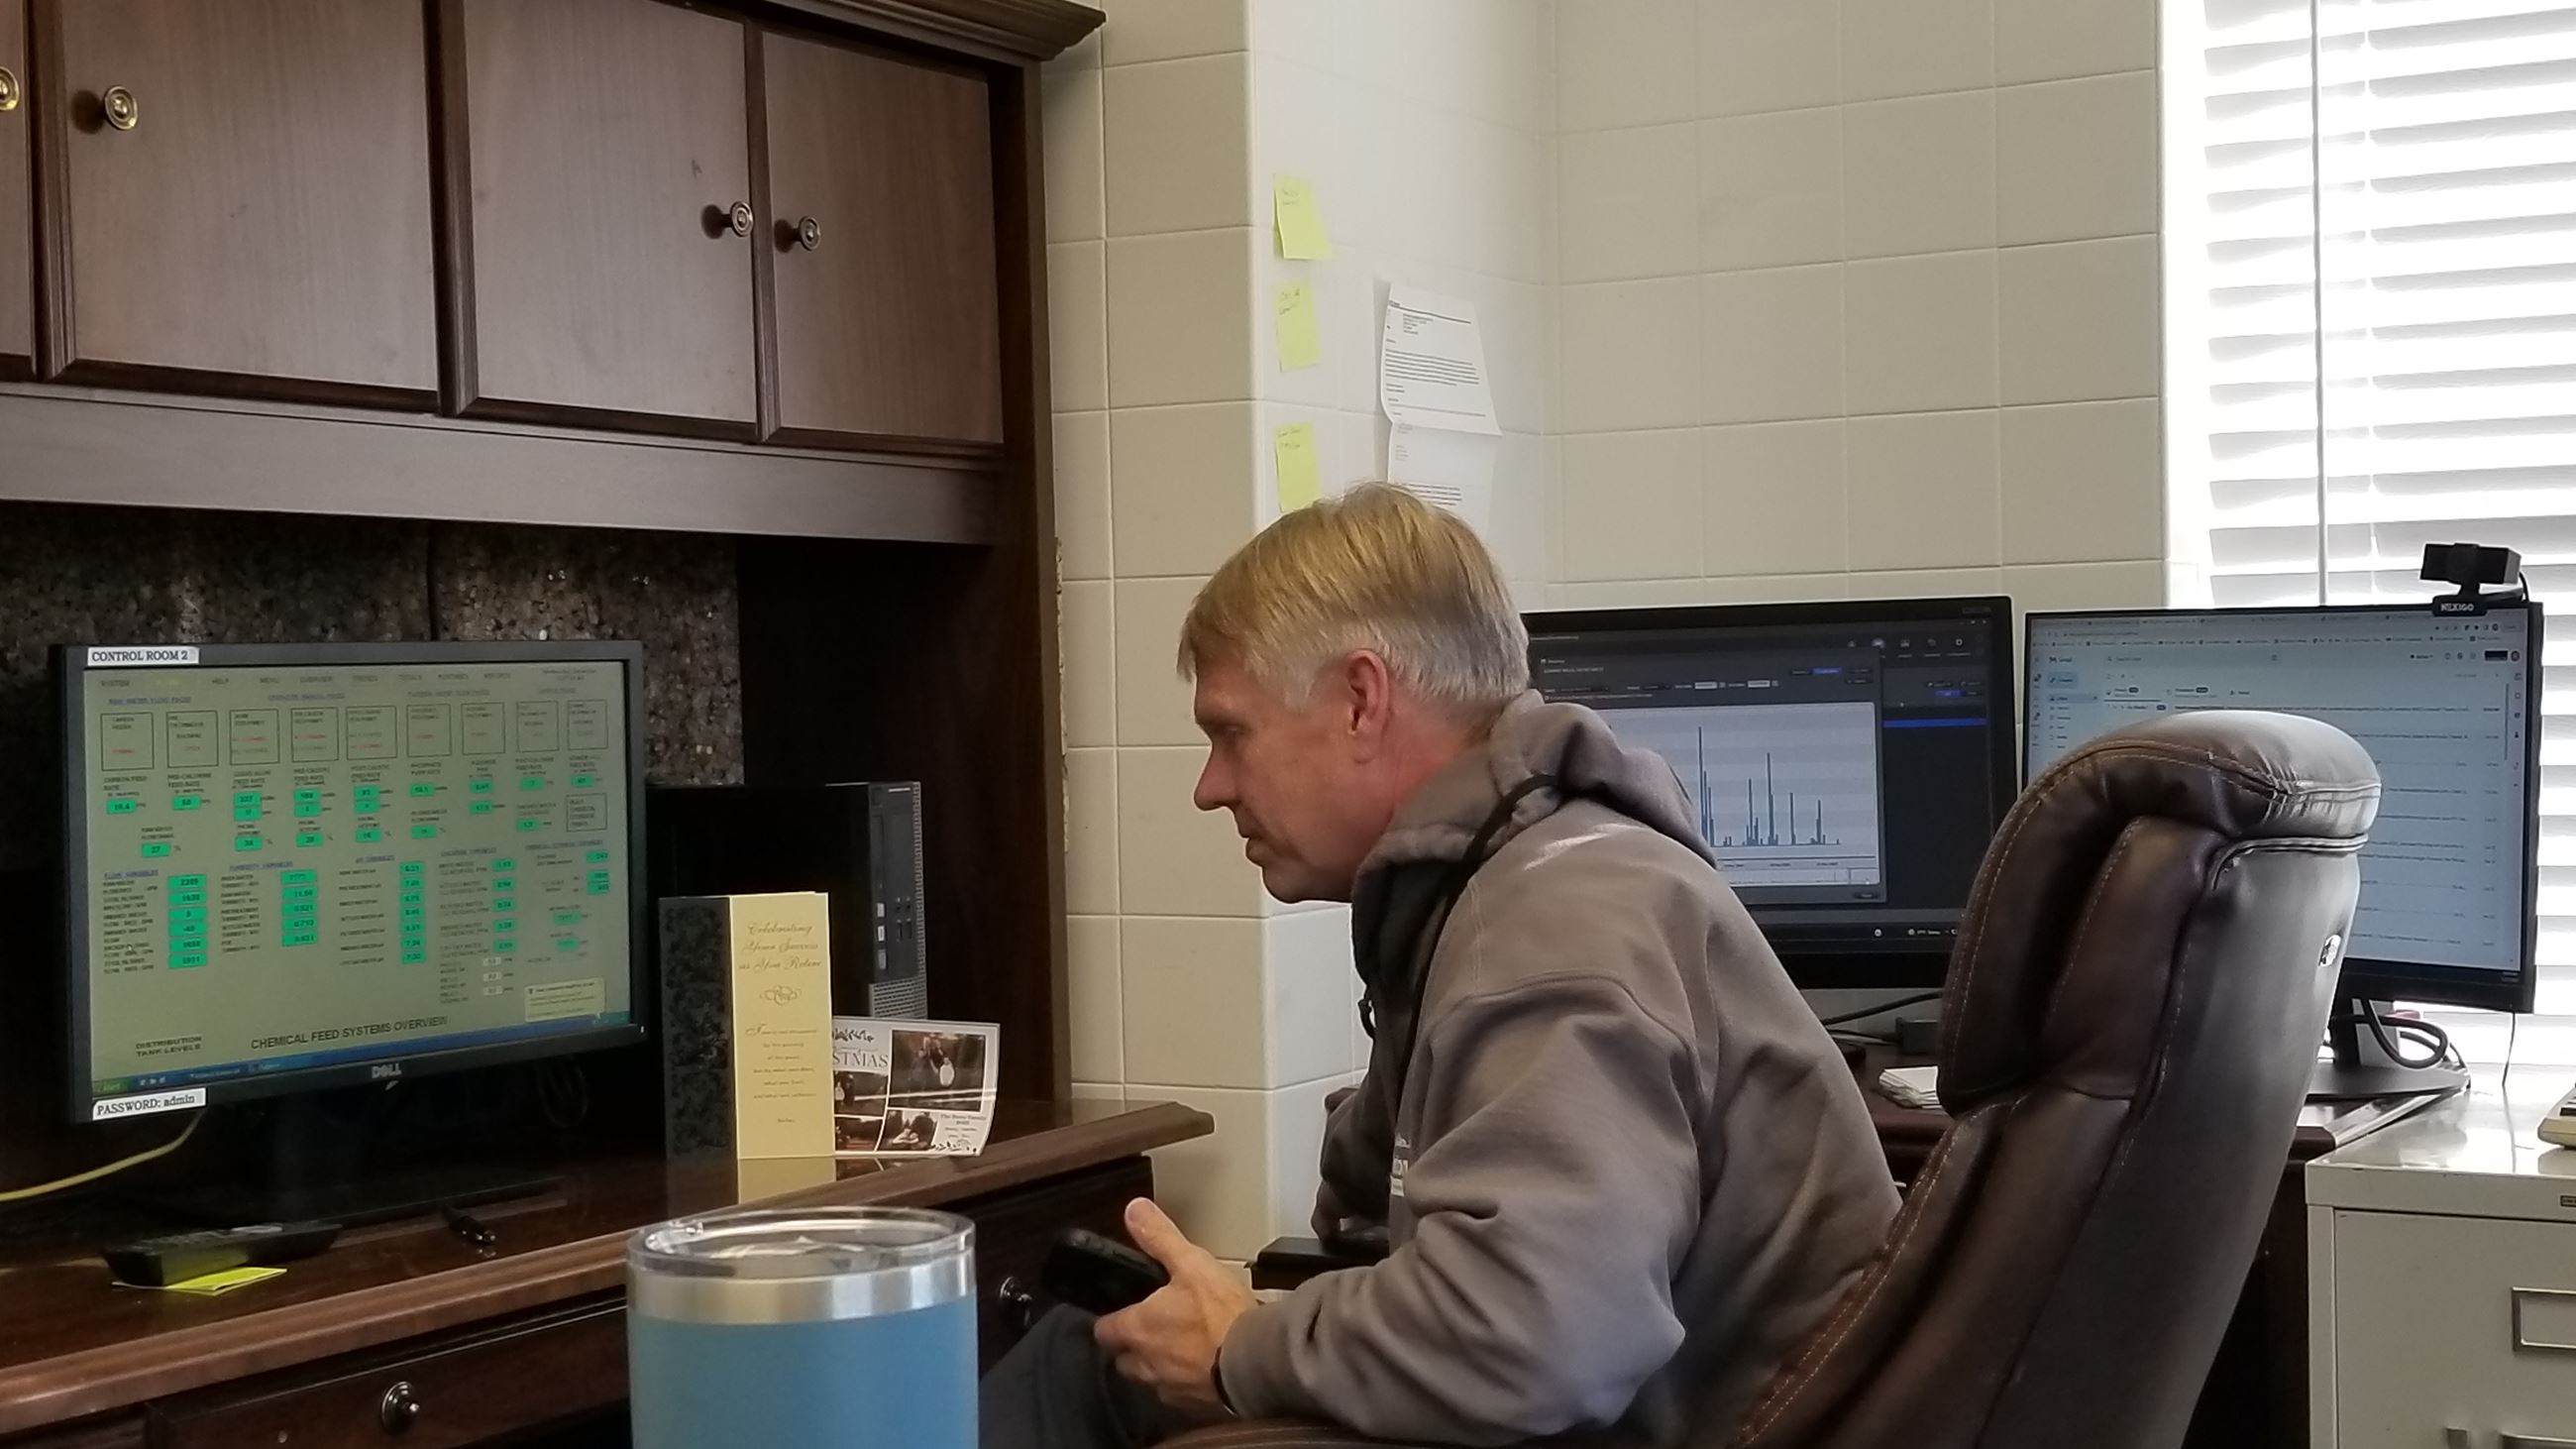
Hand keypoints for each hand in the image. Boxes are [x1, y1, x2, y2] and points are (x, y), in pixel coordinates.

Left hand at [1094, 1198, 1258, 1418]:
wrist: (1258, 1363)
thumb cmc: (1220, 1313)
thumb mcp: (1191, 1264)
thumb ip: (1160, 1238)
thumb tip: (1132, 1208)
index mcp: (1137, 1330)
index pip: (1104, 1331)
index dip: (1111, 1320)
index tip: (1122, 1310)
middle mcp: (1144, 1365)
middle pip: (1123, 1359)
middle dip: (1132, 1346)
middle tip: (1153, 1328)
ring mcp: (1168, 1390)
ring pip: (1150, 1379)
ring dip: (1158, 1365)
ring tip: (1180, 1348)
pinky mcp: (1193, 1408)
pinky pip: (1178, 1395)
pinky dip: (1185, 1383)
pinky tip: (1203, 1369)